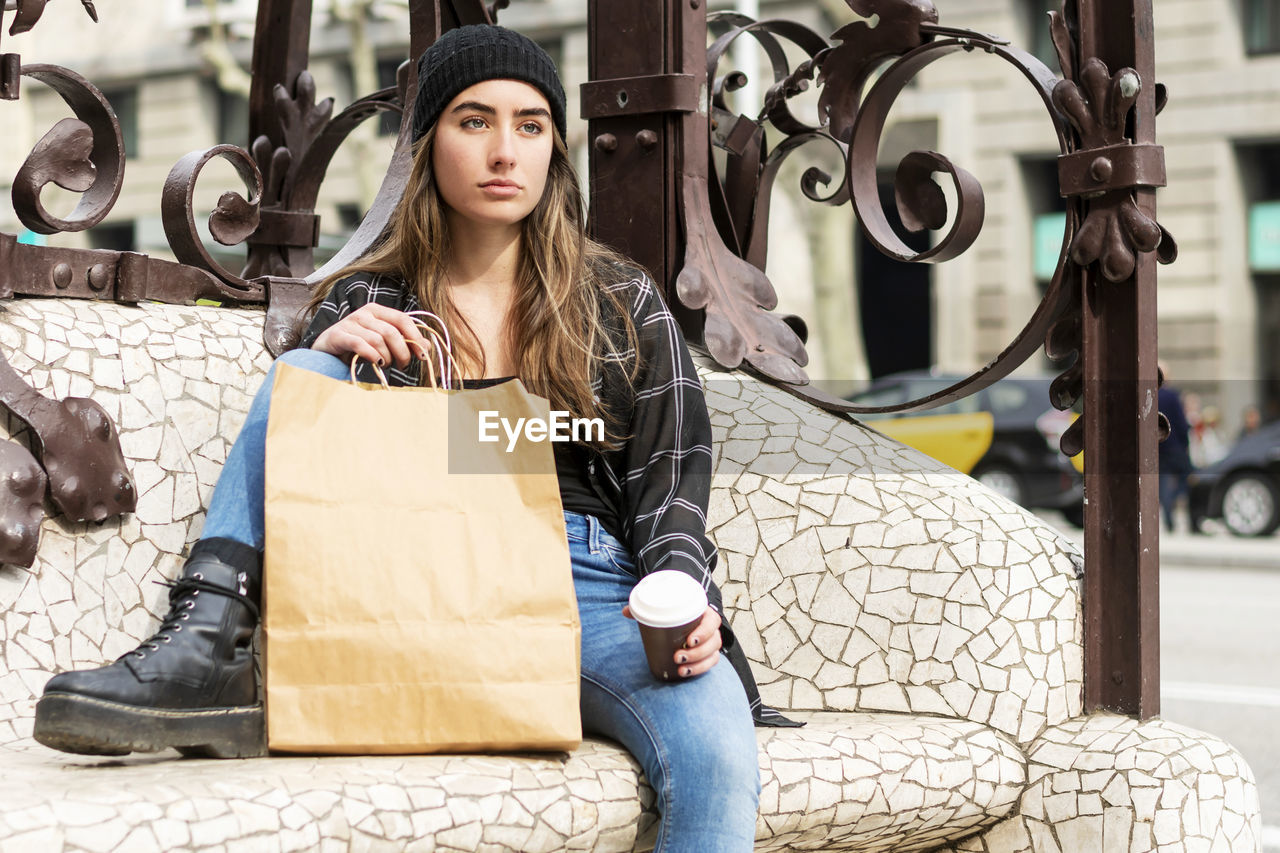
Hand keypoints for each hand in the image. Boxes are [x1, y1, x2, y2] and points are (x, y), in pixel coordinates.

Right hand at [310, 304, 431, 369]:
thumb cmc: (359, 346)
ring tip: (386, 365)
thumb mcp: (383, 342)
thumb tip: (426, 347)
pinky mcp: (338, 335)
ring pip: (377, 340)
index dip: (415, 337)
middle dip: (402, 352)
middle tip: (403, 366)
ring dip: (387, 357)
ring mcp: (350, 322)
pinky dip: (372, 356)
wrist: (327, 350)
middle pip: (391, 332)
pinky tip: (377, 363)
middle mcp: (364, 313)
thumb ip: (403, 341)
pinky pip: (360, 345)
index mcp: (377, 310)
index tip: (422, 355)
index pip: (403, 319)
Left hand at [622, 604, 722, 678]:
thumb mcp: (665, 607)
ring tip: (681, 669)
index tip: (689, 640)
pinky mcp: (708, 654)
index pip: (712, 621)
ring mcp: (711, 642)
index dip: (704, 631)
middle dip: (697, 652)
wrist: (687, 618)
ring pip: (712, 654)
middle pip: (713, 641)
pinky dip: (699, 669)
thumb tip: (626, 612)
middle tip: (678, 656)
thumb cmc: (677, 612)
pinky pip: (710, 663)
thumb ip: (647, 608)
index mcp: (705, 613)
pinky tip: (685, 673)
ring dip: (698, 664)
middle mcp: (711, 628)